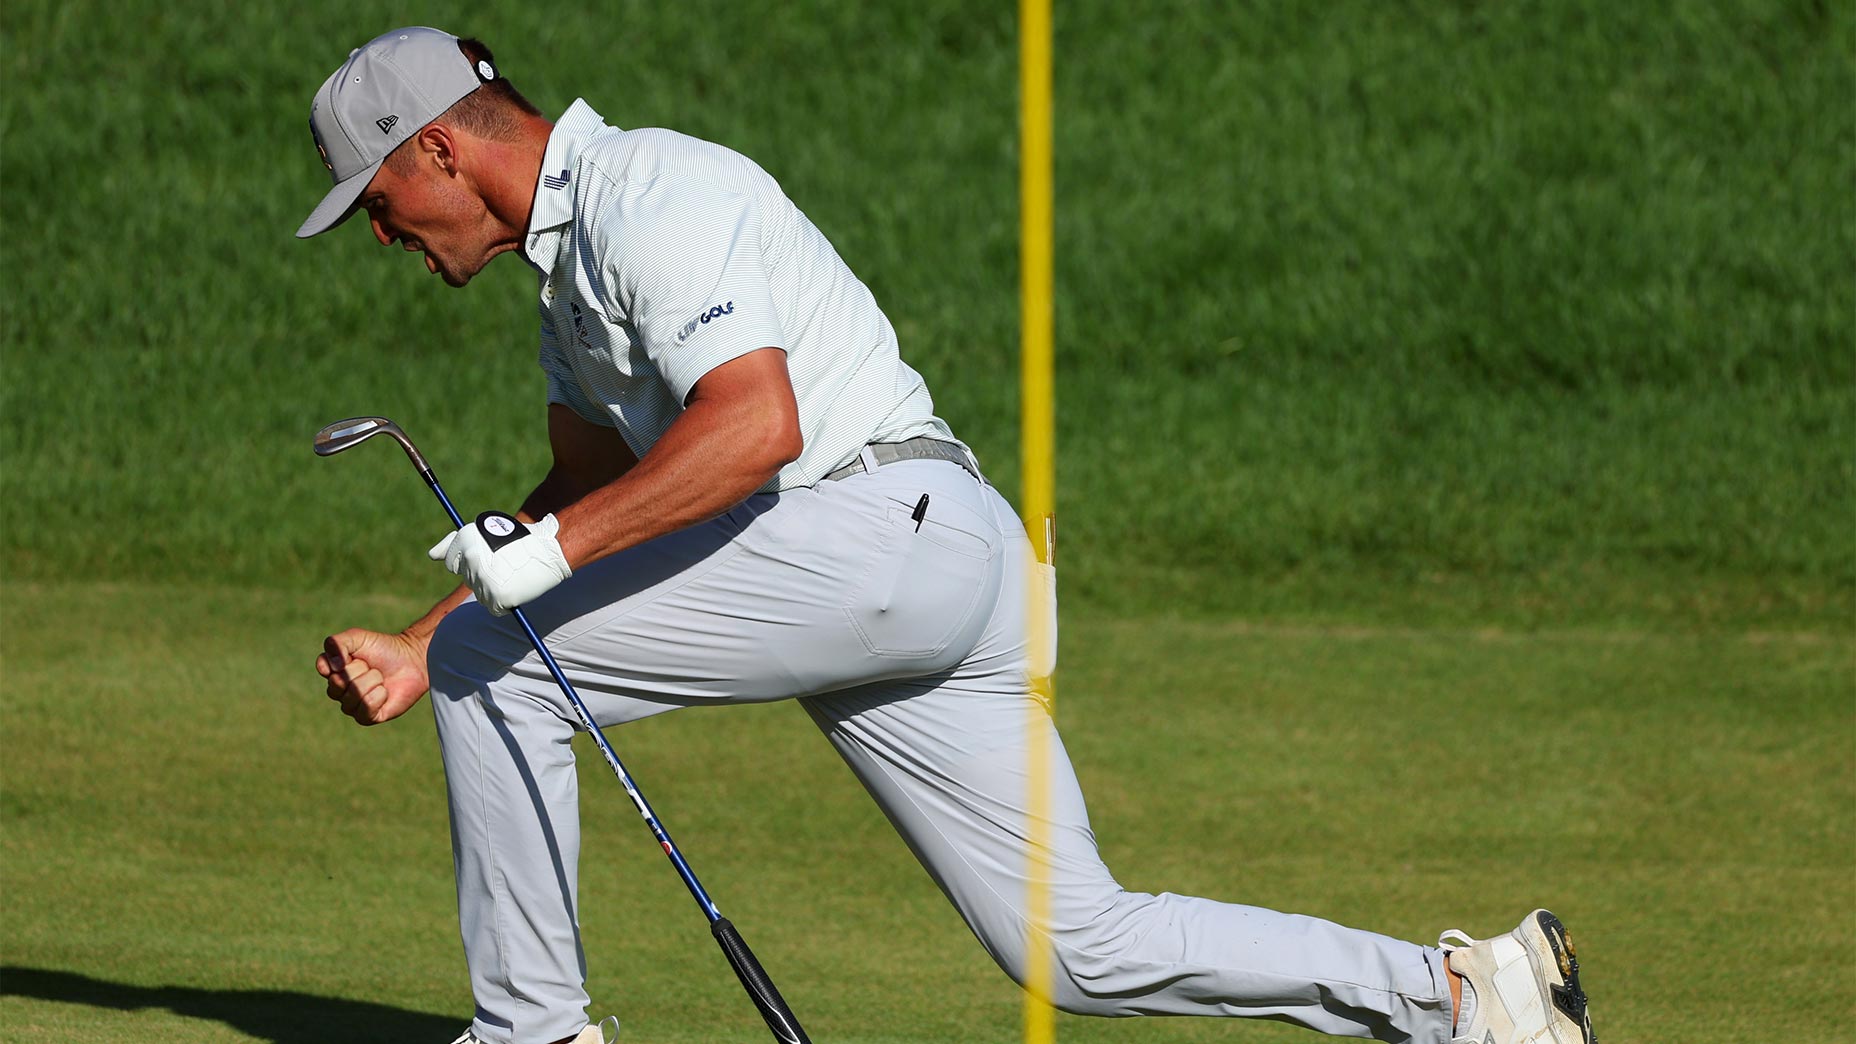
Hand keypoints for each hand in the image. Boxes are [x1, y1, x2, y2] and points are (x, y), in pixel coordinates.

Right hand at [316, 629, 429, 724]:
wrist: (412, 660)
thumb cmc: (384, 648)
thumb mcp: (357, 638)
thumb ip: (337, 643)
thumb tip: (331, 667)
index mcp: (333, 671)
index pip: (324, 667)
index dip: (342, 660)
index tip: (357, 655)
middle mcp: (338, 690)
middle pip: (338, 682)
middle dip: (361, 670)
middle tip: (372, 666)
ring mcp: (352, 705)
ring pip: (353, 696)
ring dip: (372, 682)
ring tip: (380, 677)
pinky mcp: (367, 717)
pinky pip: (365, 709)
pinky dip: (379, 696)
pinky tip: (384, 691)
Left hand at [428, 512, 572, 615]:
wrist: (551, 548)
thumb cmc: (520, 540)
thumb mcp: (485, 532)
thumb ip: (454, 543)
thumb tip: (432, 556)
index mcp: (465, 539)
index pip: (451, 562)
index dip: (468, 562)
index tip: (487, 557)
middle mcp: (470, 559)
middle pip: (467, 579)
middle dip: (481, 574)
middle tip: (504, 564)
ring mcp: (482, 578)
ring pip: (480, 593)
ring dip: (493, 588)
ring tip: (512, 574)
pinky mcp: (497, 596)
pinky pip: (494, 608)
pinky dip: (504, 603)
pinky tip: (516, 587)